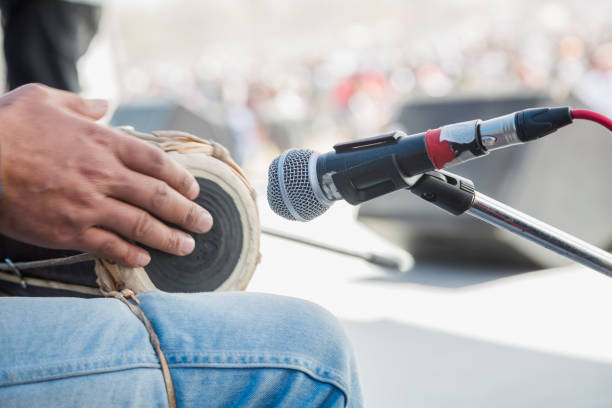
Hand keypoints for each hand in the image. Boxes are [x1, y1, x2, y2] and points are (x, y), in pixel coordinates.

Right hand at [0, 84, 212, 266]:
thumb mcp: (45, 99)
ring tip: (188, 247)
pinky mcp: (68, 231)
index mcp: (103, 142)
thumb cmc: (7, 126)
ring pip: (141, 226)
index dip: (181, 179)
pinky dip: (131, 254)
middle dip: (187, 213)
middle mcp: (103, 175)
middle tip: (206, 224)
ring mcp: (88, 206)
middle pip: (158, 197)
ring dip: (170, 238)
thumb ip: (82, 104)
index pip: (157, 163)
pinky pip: (109, 246)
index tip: (194, 190)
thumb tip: (104, 104)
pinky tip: (146, 259)